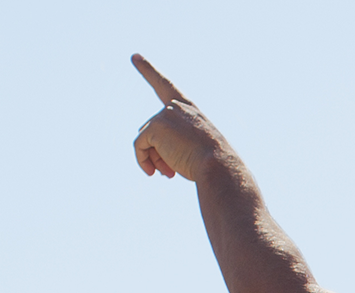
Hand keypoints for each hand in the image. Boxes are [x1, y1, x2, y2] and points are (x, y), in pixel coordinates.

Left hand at [130, 54, 231, 180]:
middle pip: (152, 130)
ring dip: (153, 159)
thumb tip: (147, 155)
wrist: (219, 165)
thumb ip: (172, 146)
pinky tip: (155, 173)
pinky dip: (142, 161)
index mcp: (190, 110)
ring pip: (145, 140)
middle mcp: (176, 107)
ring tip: (169, 173)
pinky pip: (139, 146)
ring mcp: (165, 114)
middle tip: (171, 172)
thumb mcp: (195, 150)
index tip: (135, 56)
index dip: (149, 71)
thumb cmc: (212, 164)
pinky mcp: (155, 126)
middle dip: (157, 153)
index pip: (166, 87)